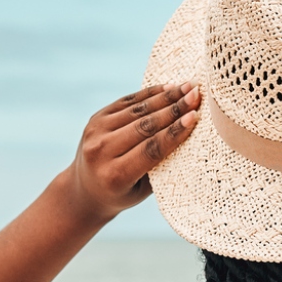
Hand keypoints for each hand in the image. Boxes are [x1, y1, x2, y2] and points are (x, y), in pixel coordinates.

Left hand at [67, 82, 201, 221]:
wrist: (84, 190)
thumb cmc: (123, 193)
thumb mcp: (143, 189)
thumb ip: (160, 164)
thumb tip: (186, 131)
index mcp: (114, 176)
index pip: (151, 149)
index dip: (174, 132)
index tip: (194, 117)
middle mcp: (101, 151)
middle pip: (144, 126)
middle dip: (174, 109)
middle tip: (196, 95)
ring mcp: (95, 132)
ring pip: (137, 110)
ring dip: (166, 97)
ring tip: (188, 87)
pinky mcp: (96, 118)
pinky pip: (127, 102)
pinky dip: (149, 94)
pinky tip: (169, 88)